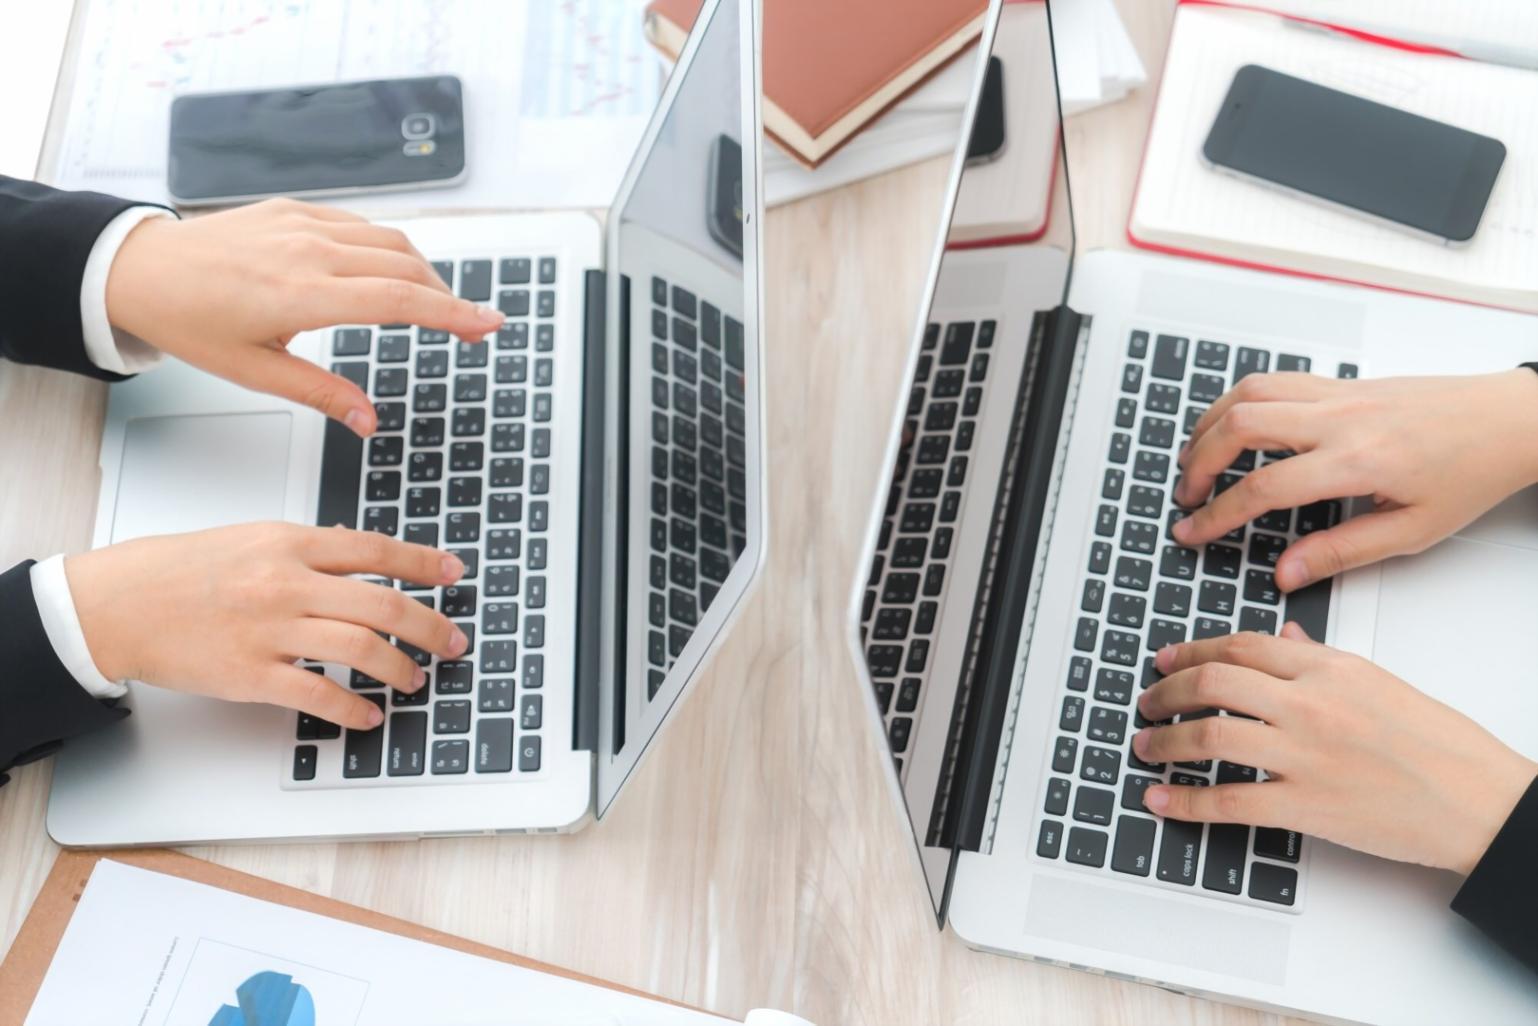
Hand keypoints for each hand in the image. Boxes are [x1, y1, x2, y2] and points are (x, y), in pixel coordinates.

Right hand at [65, 523, 470, 729]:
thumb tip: (359, 554)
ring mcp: (270, 631)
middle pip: (383, 605)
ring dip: (401, 669)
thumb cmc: (179, 570)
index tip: (453, 573)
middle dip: (430, 626)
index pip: (375, 550)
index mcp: (289, 543)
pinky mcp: (252, 675)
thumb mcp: (250, 538)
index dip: (423, 563)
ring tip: (416, 679)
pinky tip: (368, 714)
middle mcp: (286, 583)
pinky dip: (353, 708)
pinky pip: (319, 695)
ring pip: (361, 650)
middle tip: (454, 641)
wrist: (117, 604)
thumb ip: (307, 549)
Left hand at [105, 198, 505, 436]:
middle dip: (450, 298)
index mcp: (301, 296)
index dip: (454, 314)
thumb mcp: (253, 371)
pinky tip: (392, 271)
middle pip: (408, 269)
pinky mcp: (295, 209)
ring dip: (424, 273)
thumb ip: (320, 393)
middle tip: (472, 326)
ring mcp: (303, 224)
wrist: (139, 268)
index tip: (489, 324)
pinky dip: (389, 248)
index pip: (400, 302)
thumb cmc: (189, 320)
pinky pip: (360, 224)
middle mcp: (309, 252)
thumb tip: (368, 420)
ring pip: (391, 242)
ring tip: (436, 304)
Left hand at [1133, 627, 1537, 873]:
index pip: (1241, 645)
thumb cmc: (1439, 743)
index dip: (1192, 651)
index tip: (1167, 660)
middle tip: (1148, 701)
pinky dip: (1185, 800)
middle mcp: (1310, 703)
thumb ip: (1321, 657)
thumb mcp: (1378, 680)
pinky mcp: (1306, 805)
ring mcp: (1304, 755)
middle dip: (1167, 690)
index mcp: (1329, 666)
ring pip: (1210, 735)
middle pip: (1213, 681)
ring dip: (1164, 740)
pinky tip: (1161, 799)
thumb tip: (1284, 634)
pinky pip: (1228, 800)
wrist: (1479, 800)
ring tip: (1146, 745)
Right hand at [1170, 370, 1537, 590]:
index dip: (1218, 514)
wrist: (1509, 420)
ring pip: (1249, 393)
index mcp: (1357, 462)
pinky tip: (1232, 425)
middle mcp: (1340, 419)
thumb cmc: (1471, 472)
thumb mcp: (1412, 531)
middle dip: (1199, 463)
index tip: (1193, 532)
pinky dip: (1238, 401)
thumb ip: (1342, 551)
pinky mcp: (1342, 382)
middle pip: (1241, 426)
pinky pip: (1273, 380)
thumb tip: (1287, 572)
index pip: (1263, 487)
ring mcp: (1338, 393)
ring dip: (1210, 424)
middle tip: (1187, 496)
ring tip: (1195, 458)